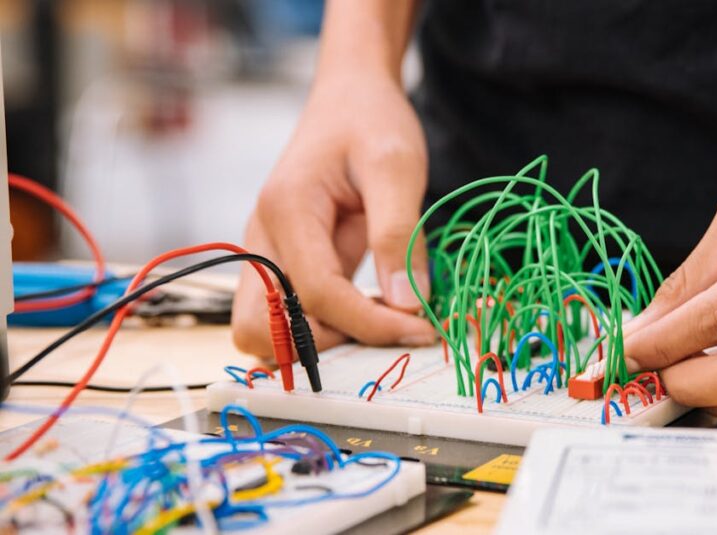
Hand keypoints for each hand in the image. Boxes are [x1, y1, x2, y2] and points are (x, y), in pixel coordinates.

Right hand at [232, 75, 435, 355]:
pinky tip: (371, 313)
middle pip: (260, 330)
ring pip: (264, 331)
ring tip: (379, 325)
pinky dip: (323, 328)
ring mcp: (267, 253)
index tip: (421, 330)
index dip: (369, 324)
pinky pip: (288, 315)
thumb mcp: (397, 167)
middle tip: (386, 332)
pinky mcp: (284, 262)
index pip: (317, 295)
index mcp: (287, 210)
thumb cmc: (372, 121)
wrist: (350, 97)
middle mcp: (262, 238)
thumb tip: (407, 305)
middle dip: (322, 346)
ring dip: (316, 343)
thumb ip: (399, 235)